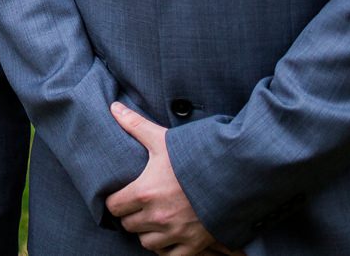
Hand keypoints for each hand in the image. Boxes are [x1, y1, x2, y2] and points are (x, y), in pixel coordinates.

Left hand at [106, 102, 228, 254]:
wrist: (235, 175)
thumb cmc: (196, 157)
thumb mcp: (163, 139)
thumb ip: (135, 125)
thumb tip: (113, 107)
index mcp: (144, 192)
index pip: (113, 206)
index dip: (114, 201)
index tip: (120, 195)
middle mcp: (158, 216)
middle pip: (129, 225)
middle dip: (130, 216)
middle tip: (137, 206)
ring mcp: (177, 233)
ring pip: (147, 242)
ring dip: (147, 233)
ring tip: (152, 220)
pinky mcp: (194, 244)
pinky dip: (167, 248)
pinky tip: (169, 235)